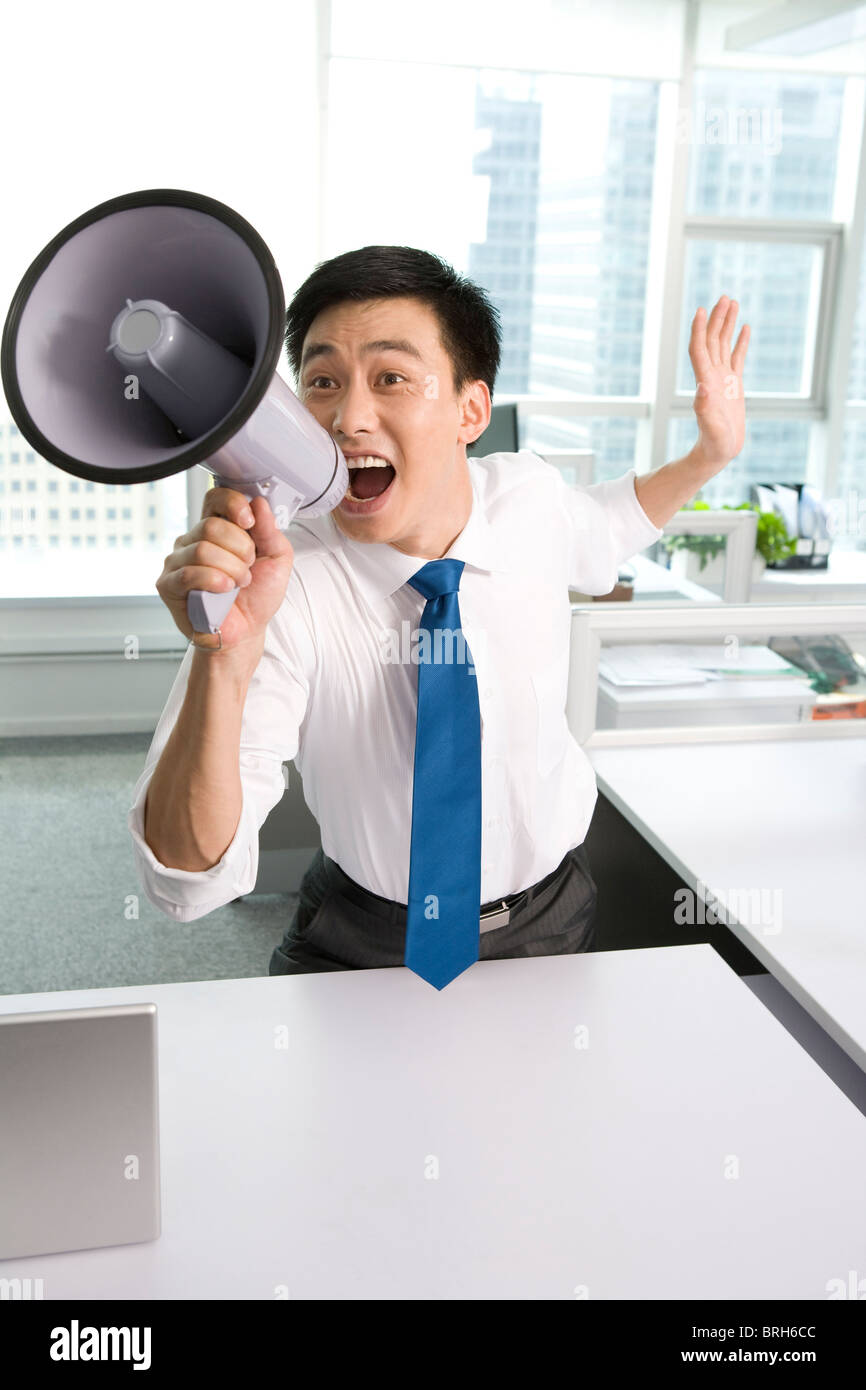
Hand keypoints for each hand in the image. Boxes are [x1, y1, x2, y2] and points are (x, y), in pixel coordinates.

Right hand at [156, 490, 293, 652]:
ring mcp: (178, 561)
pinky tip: (224, 590)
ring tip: (238, 584)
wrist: (247, 631)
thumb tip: (259, 503)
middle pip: (212, 526)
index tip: (249, 522)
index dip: (233, 504)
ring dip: (231, 569)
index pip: (215, 498)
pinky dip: (214, 580)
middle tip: (247, 568)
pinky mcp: (168, 584)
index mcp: (218, 530)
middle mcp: (194, 540)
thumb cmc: (256, 597)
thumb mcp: (276, 560)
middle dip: (240, 549)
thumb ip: (270, 530)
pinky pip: (189, 572)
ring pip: (202, 549)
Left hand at [688, 295, 749, 469]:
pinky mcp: (733, 385)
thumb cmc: (714, 443)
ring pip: (723, 345)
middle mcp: (712, 376)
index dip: (700, 329)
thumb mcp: (710, 427)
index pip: (700, 349)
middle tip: (724, 298)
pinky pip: (736, 358)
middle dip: (717, 319)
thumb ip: (704, 409)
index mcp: (706, 382)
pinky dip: (740, 342)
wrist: (718, 451)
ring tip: (732, 303)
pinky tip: (745, 328)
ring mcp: (722, 379)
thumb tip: (701, 389)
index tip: (702, 310)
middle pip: (712, 341)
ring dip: (726, 324)